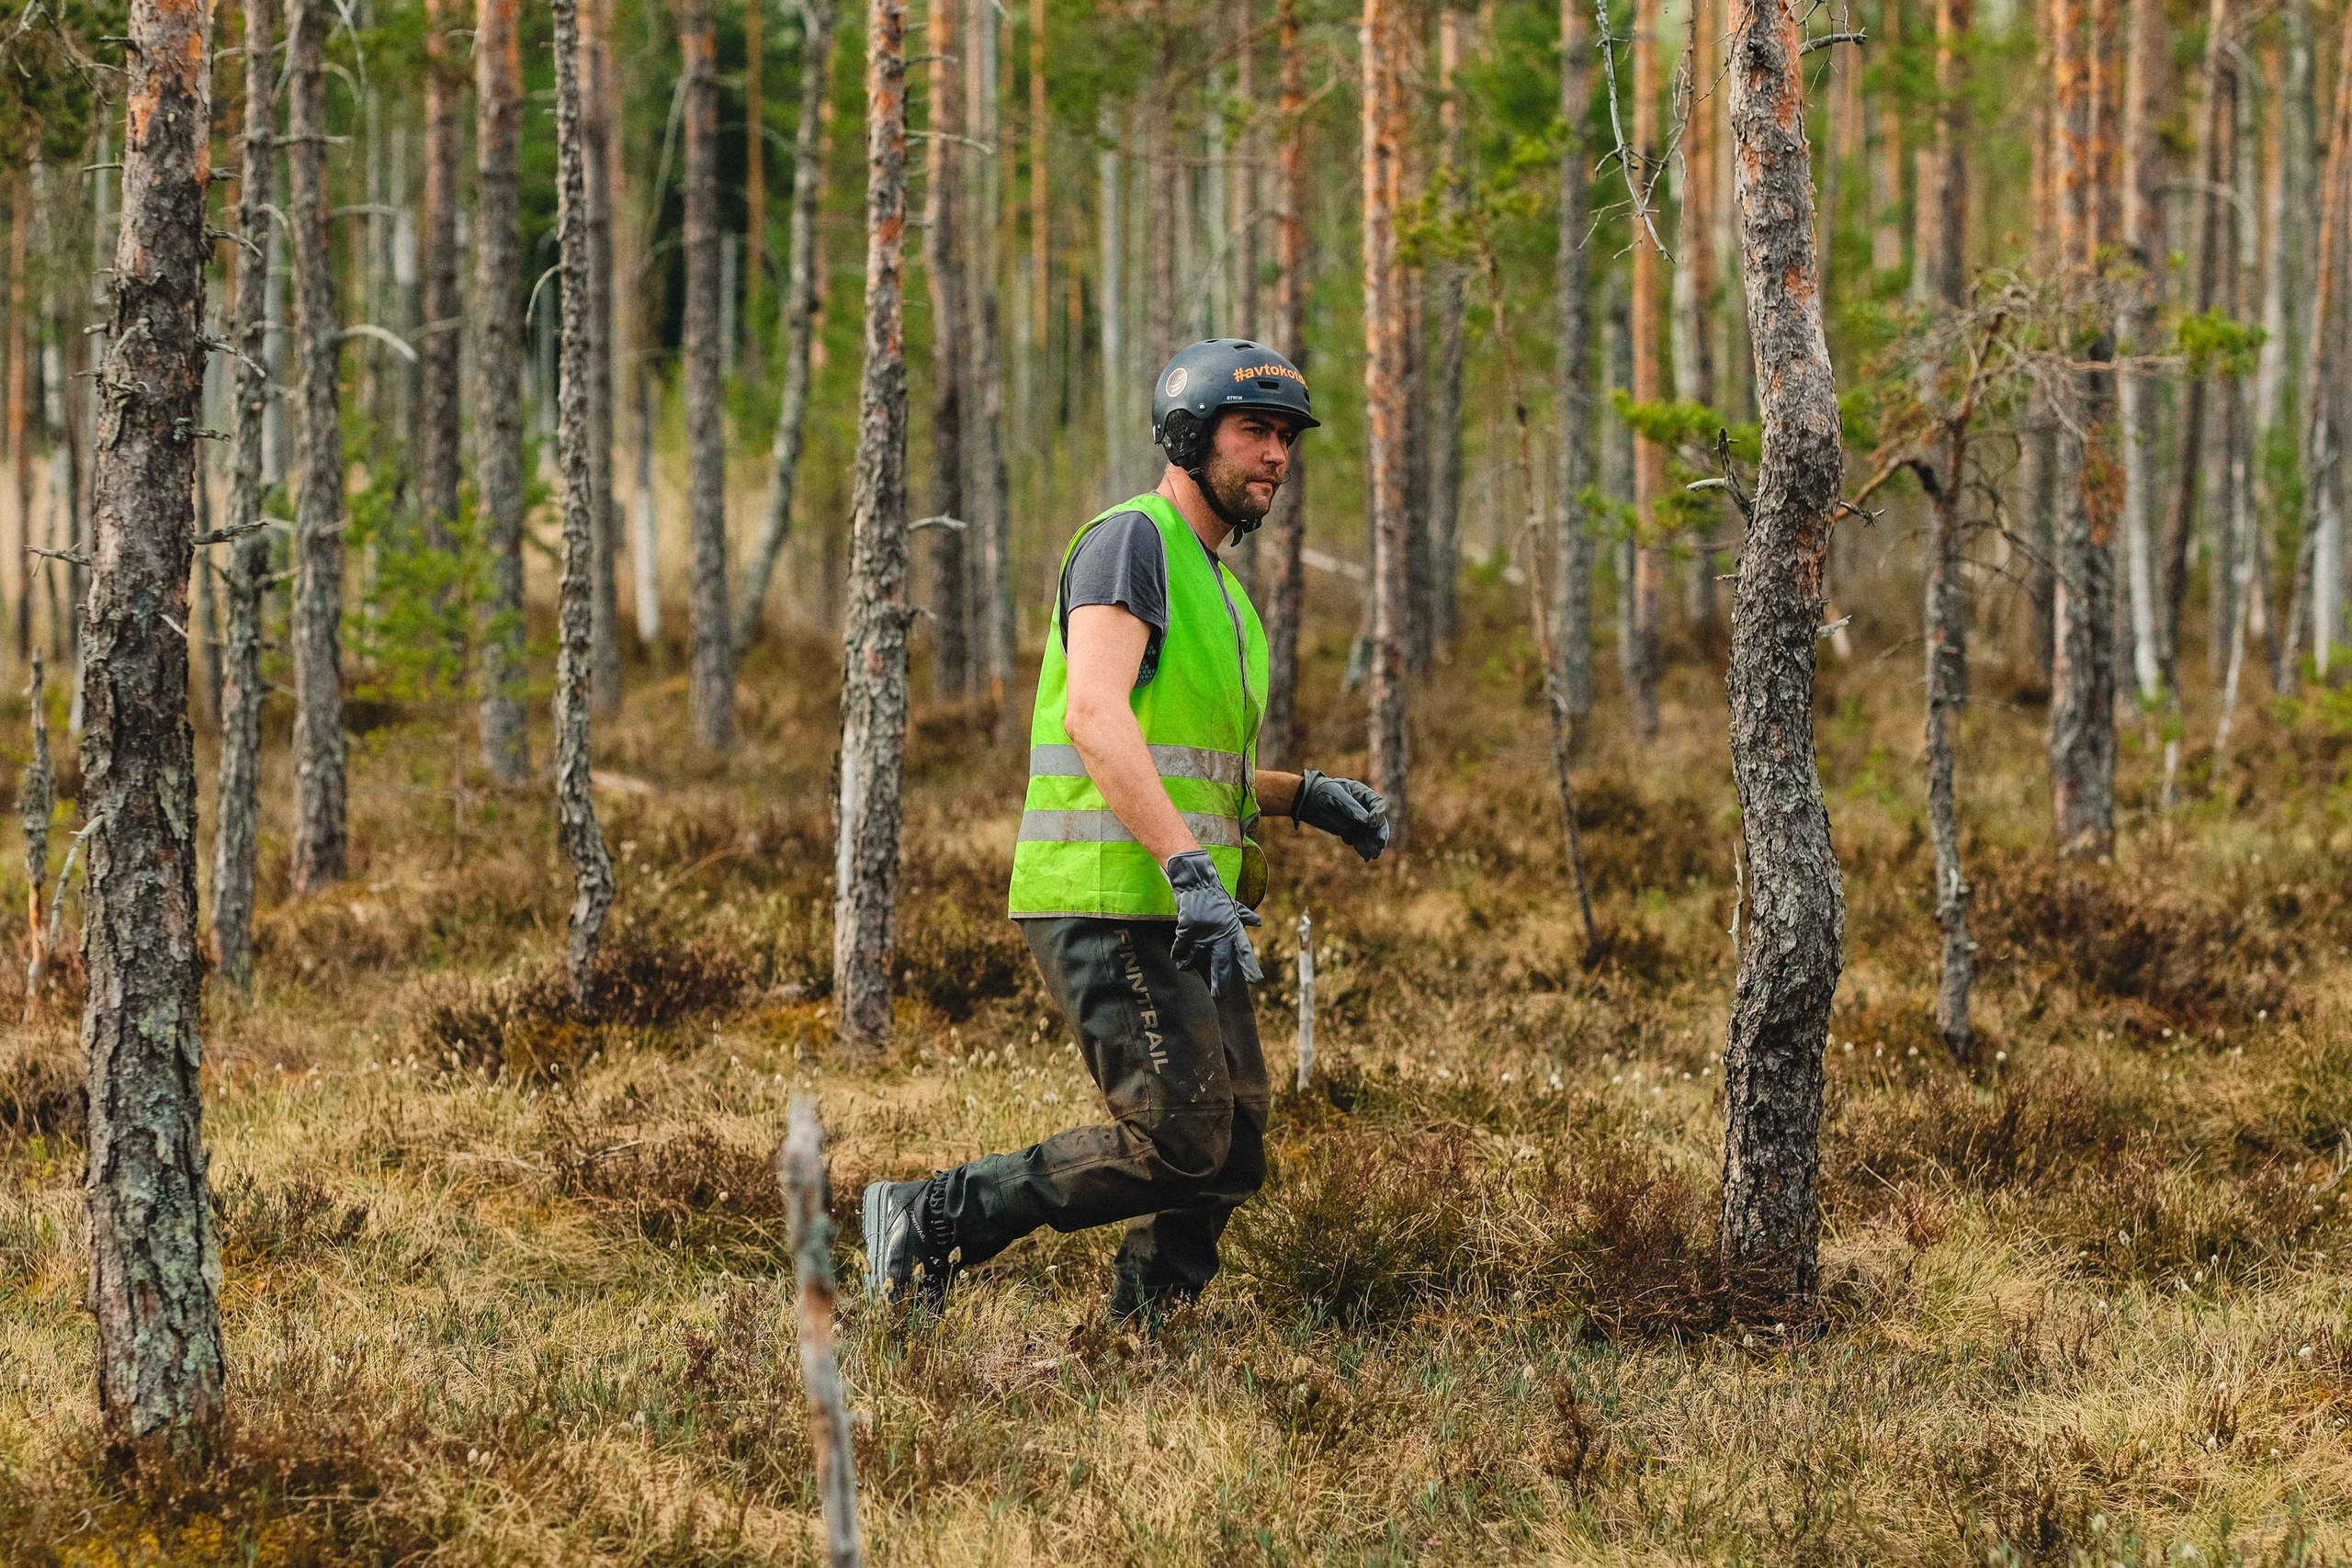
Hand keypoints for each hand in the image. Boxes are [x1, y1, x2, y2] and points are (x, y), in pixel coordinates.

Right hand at [1163, 850, 1263, 999]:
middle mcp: (1220, 934)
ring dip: (1189, 966)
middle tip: (1219, 997)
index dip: (1249, 966)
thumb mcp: (1233, 905)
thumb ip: (1245, 915)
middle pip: (1221, 965)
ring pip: (1195, 961)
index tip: (1255, 981)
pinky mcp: (1187, 930)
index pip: (1244, 951)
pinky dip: (1177, 953)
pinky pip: (1180, 950)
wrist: (1196, 883)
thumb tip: (1258, 922)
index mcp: (1233, 929)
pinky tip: (1177, 954)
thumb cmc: (1215, 896)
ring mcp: (1203, 933)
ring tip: (1184, 967)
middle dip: (1220, 983)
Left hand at [1293, 770, 1389, 861]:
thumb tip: (1369, 823)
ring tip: (1374, 856)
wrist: (1307, 800)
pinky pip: (1359, 840)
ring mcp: (1357, 820)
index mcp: (1363, 794)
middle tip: (1381, 844)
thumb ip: (1352, 809)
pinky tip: (1365, 856)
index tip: (1372, 824)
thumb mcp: (1336, 796)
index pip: (1377, 804)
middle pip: (1377, 822)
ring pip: (1369, 834)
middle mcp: (1363, 808)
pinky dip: (1362, 848)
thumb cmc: (1322, 792)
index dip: (1378, 814)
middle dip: (1379, 833)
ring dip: (1372, 845)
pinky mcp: (1349, 830)